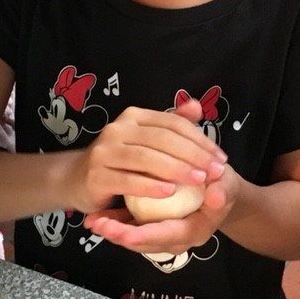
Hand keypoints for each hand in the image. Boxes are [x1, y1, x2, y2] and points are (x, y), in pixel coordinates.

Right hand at [62, 98, 225, 214]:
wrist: (78, 179)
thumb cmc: (121, 161)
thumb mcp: (146, 140)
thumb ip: (172, 124)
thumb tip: (196, 106)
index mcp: (134, 116)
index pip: (173, 124)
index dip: (200, 140)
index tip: (221, 158)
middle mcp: (117, 129)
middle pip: (162, 139)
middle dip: (193, 155)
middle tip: (215, 171)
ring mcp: (105, 152)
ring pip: (146, 158)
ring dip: (176, 169)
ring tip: (199, 180)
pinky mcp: (97, 175)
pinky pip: (128, 180)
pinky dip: (149, 186)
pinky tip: (169, 193)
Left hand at [84, 164, 240, 255]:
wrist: (219, 192)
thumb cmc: (222, 187)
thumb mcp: (228, 185)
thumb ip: (223, 191)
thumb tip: (216, 197)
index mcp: (194, 231)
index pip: (165, 236)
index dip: (141, 235)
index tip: (119, 232)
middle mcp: (176, 239)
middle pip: (144, 243)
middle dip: (118, 235)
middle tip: (96, 224)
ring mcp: (162, 234)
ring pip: (134, 237)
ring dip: (112, 229)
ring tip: (92, 220)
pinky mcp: (153, 224)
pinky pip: (132, 227)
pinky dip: (115, 222)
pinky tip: (96, 215)